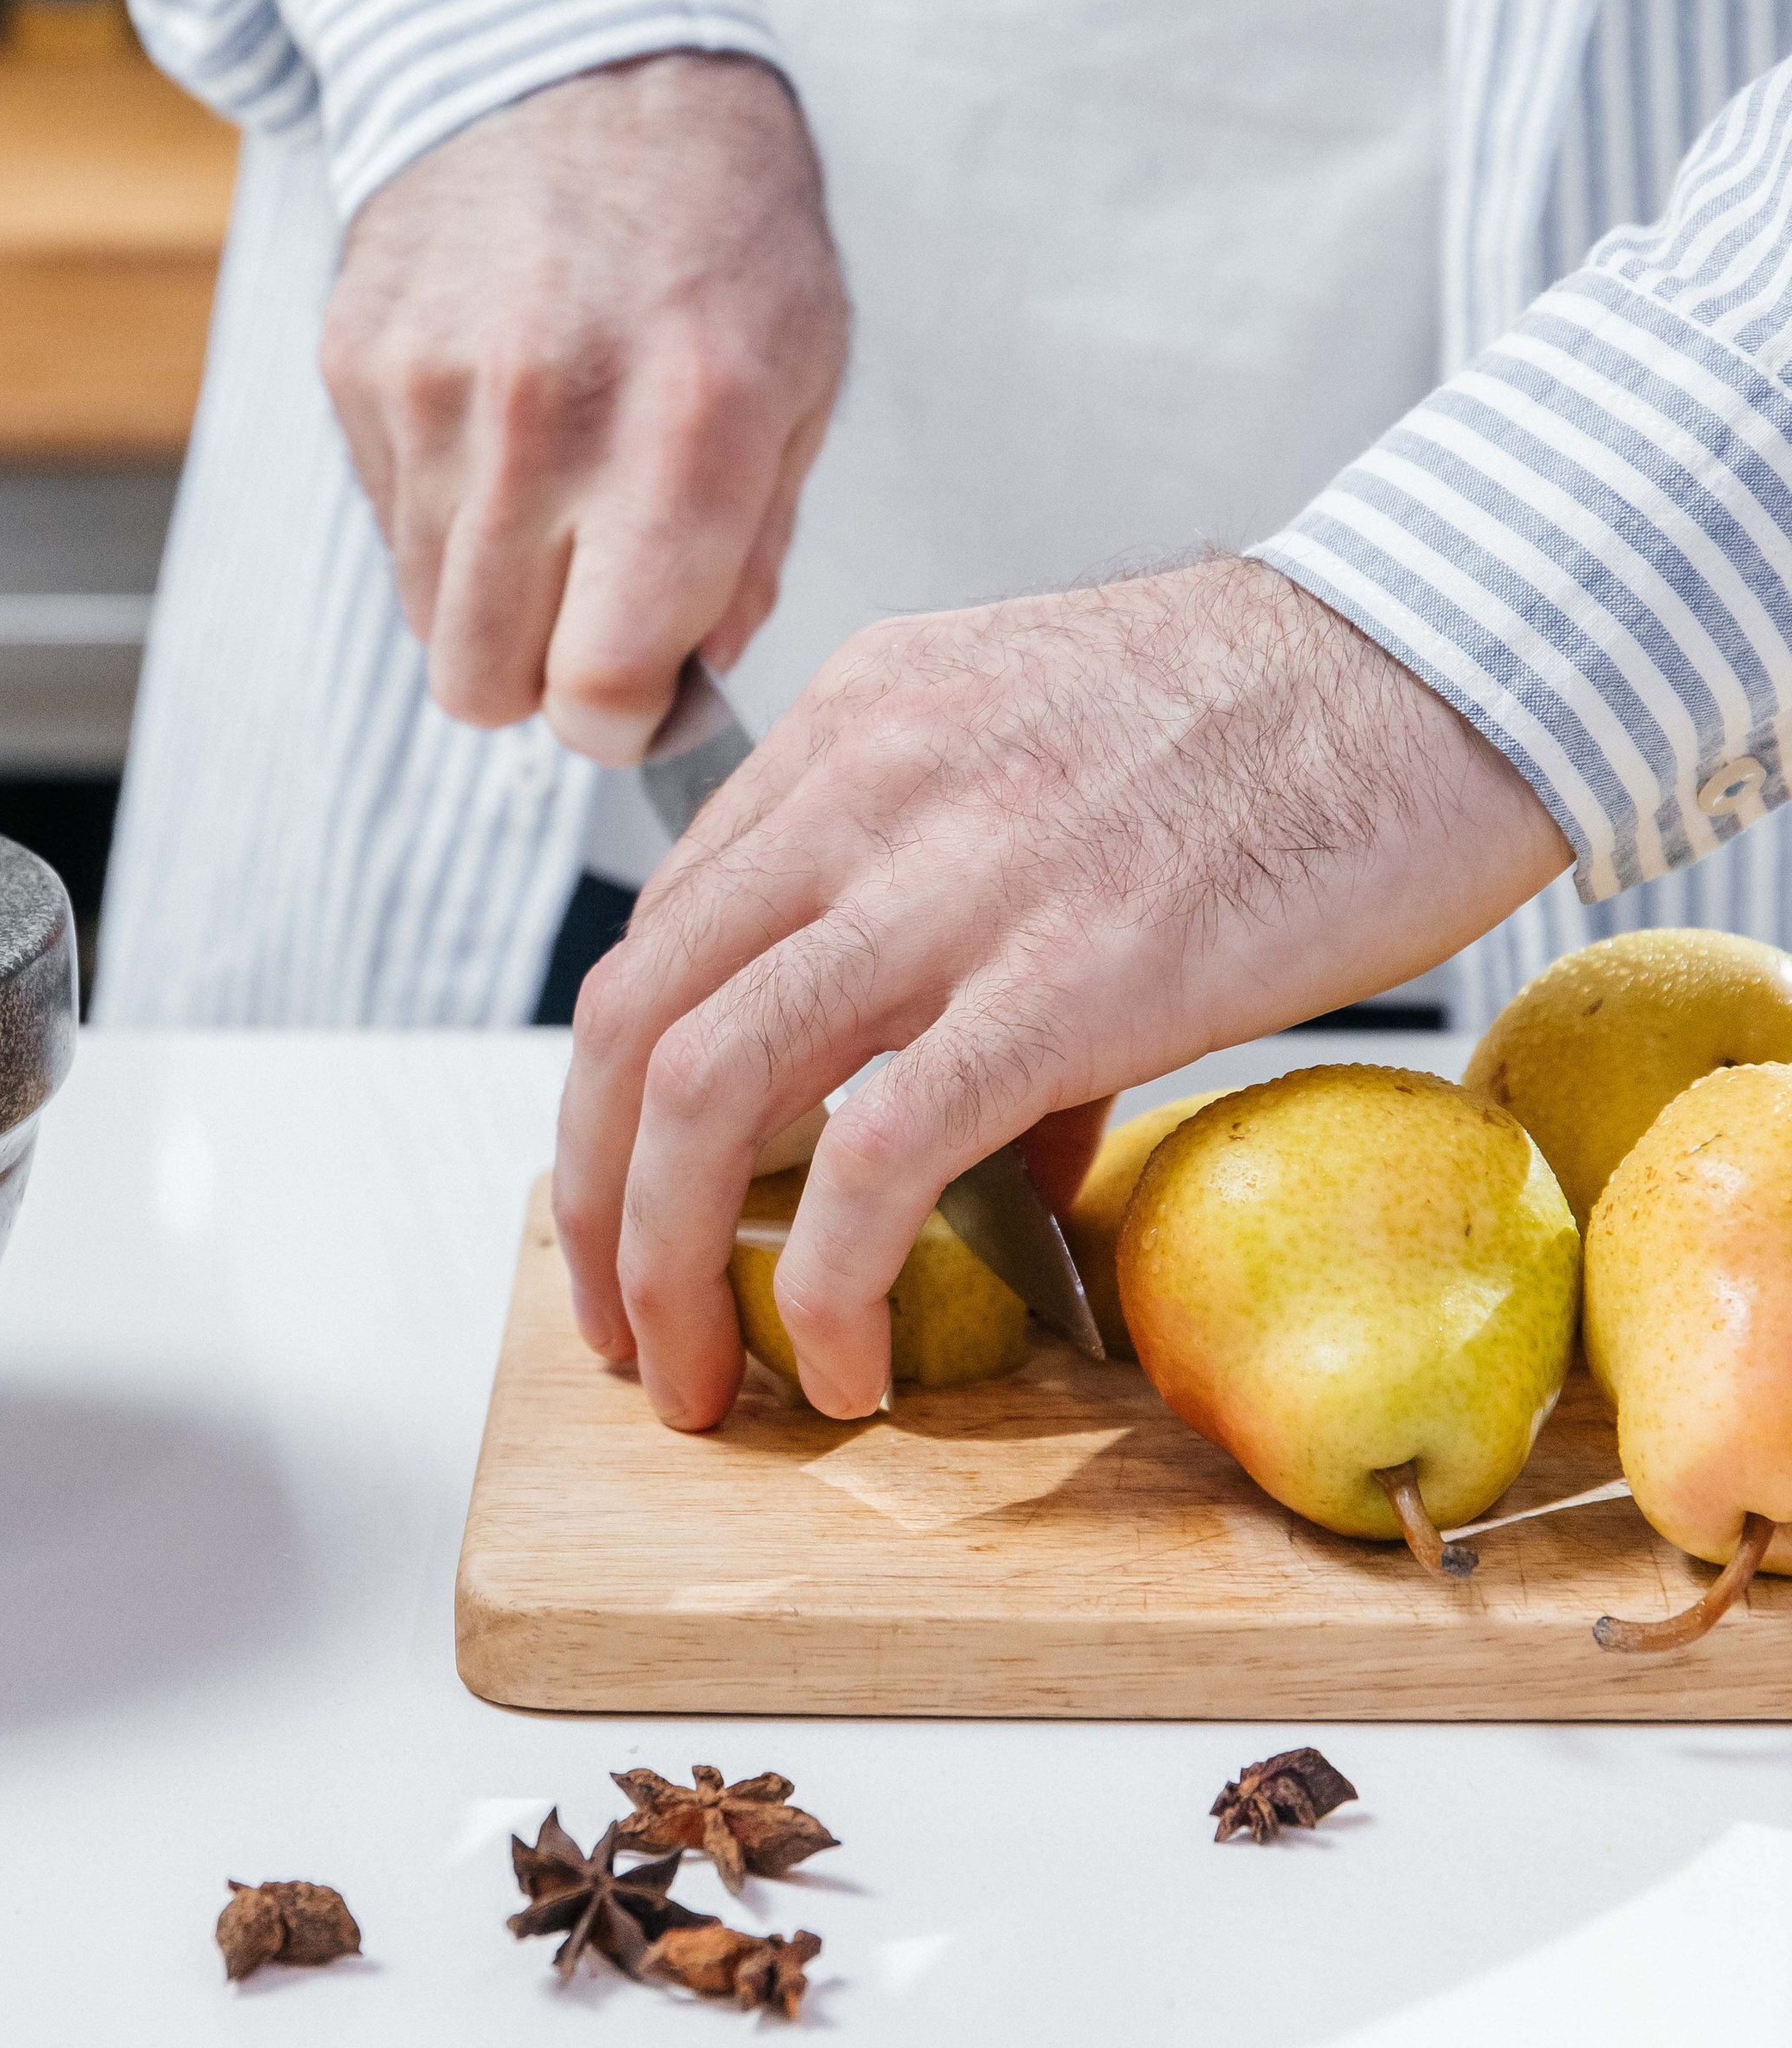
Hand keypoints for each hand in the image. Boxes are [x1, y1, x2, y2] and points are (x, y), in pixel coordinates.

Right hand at [321, 52, 847, 761]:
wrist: (578, 53)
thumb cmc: (719, 226)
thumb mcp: (801, 374)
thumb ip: (754, 548)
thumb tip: (694, 675)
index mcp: (684, 436)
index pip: (600, 690)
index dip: (622, 723)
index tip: (642, 694)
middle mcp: (544, 423)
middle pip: (487, 684)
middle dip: (546, 678)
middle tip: (594, 609)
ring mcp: (431, 393)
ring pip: (428, 617)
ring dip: (491, 598)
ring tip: (552, 499)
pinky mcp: (355, 364)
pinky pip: (387, 522)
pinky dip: (441, 511)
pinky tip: (497, 420)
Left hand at [554, 558, 1571, 1426]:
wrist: (1453, 664)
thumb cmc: (1291, 721)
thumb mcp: (1056, 756)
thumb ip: (971, 925)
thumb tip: (987, 1139)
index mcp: (854, 726)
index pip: (664, 929)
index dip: (619, 1092)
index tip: (634, 1203)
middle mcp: (863, 786)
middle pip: (630, 1019)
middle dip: (594, 1206)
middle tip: (617, 1327)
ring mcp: (952, 879)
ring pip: (702, 1089)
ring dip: (663, 1267)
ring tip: (691, 1382)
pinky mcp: (1066, 978)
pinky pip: (875, 1157)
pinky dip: (828, 1284)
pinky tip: (849, 1365)